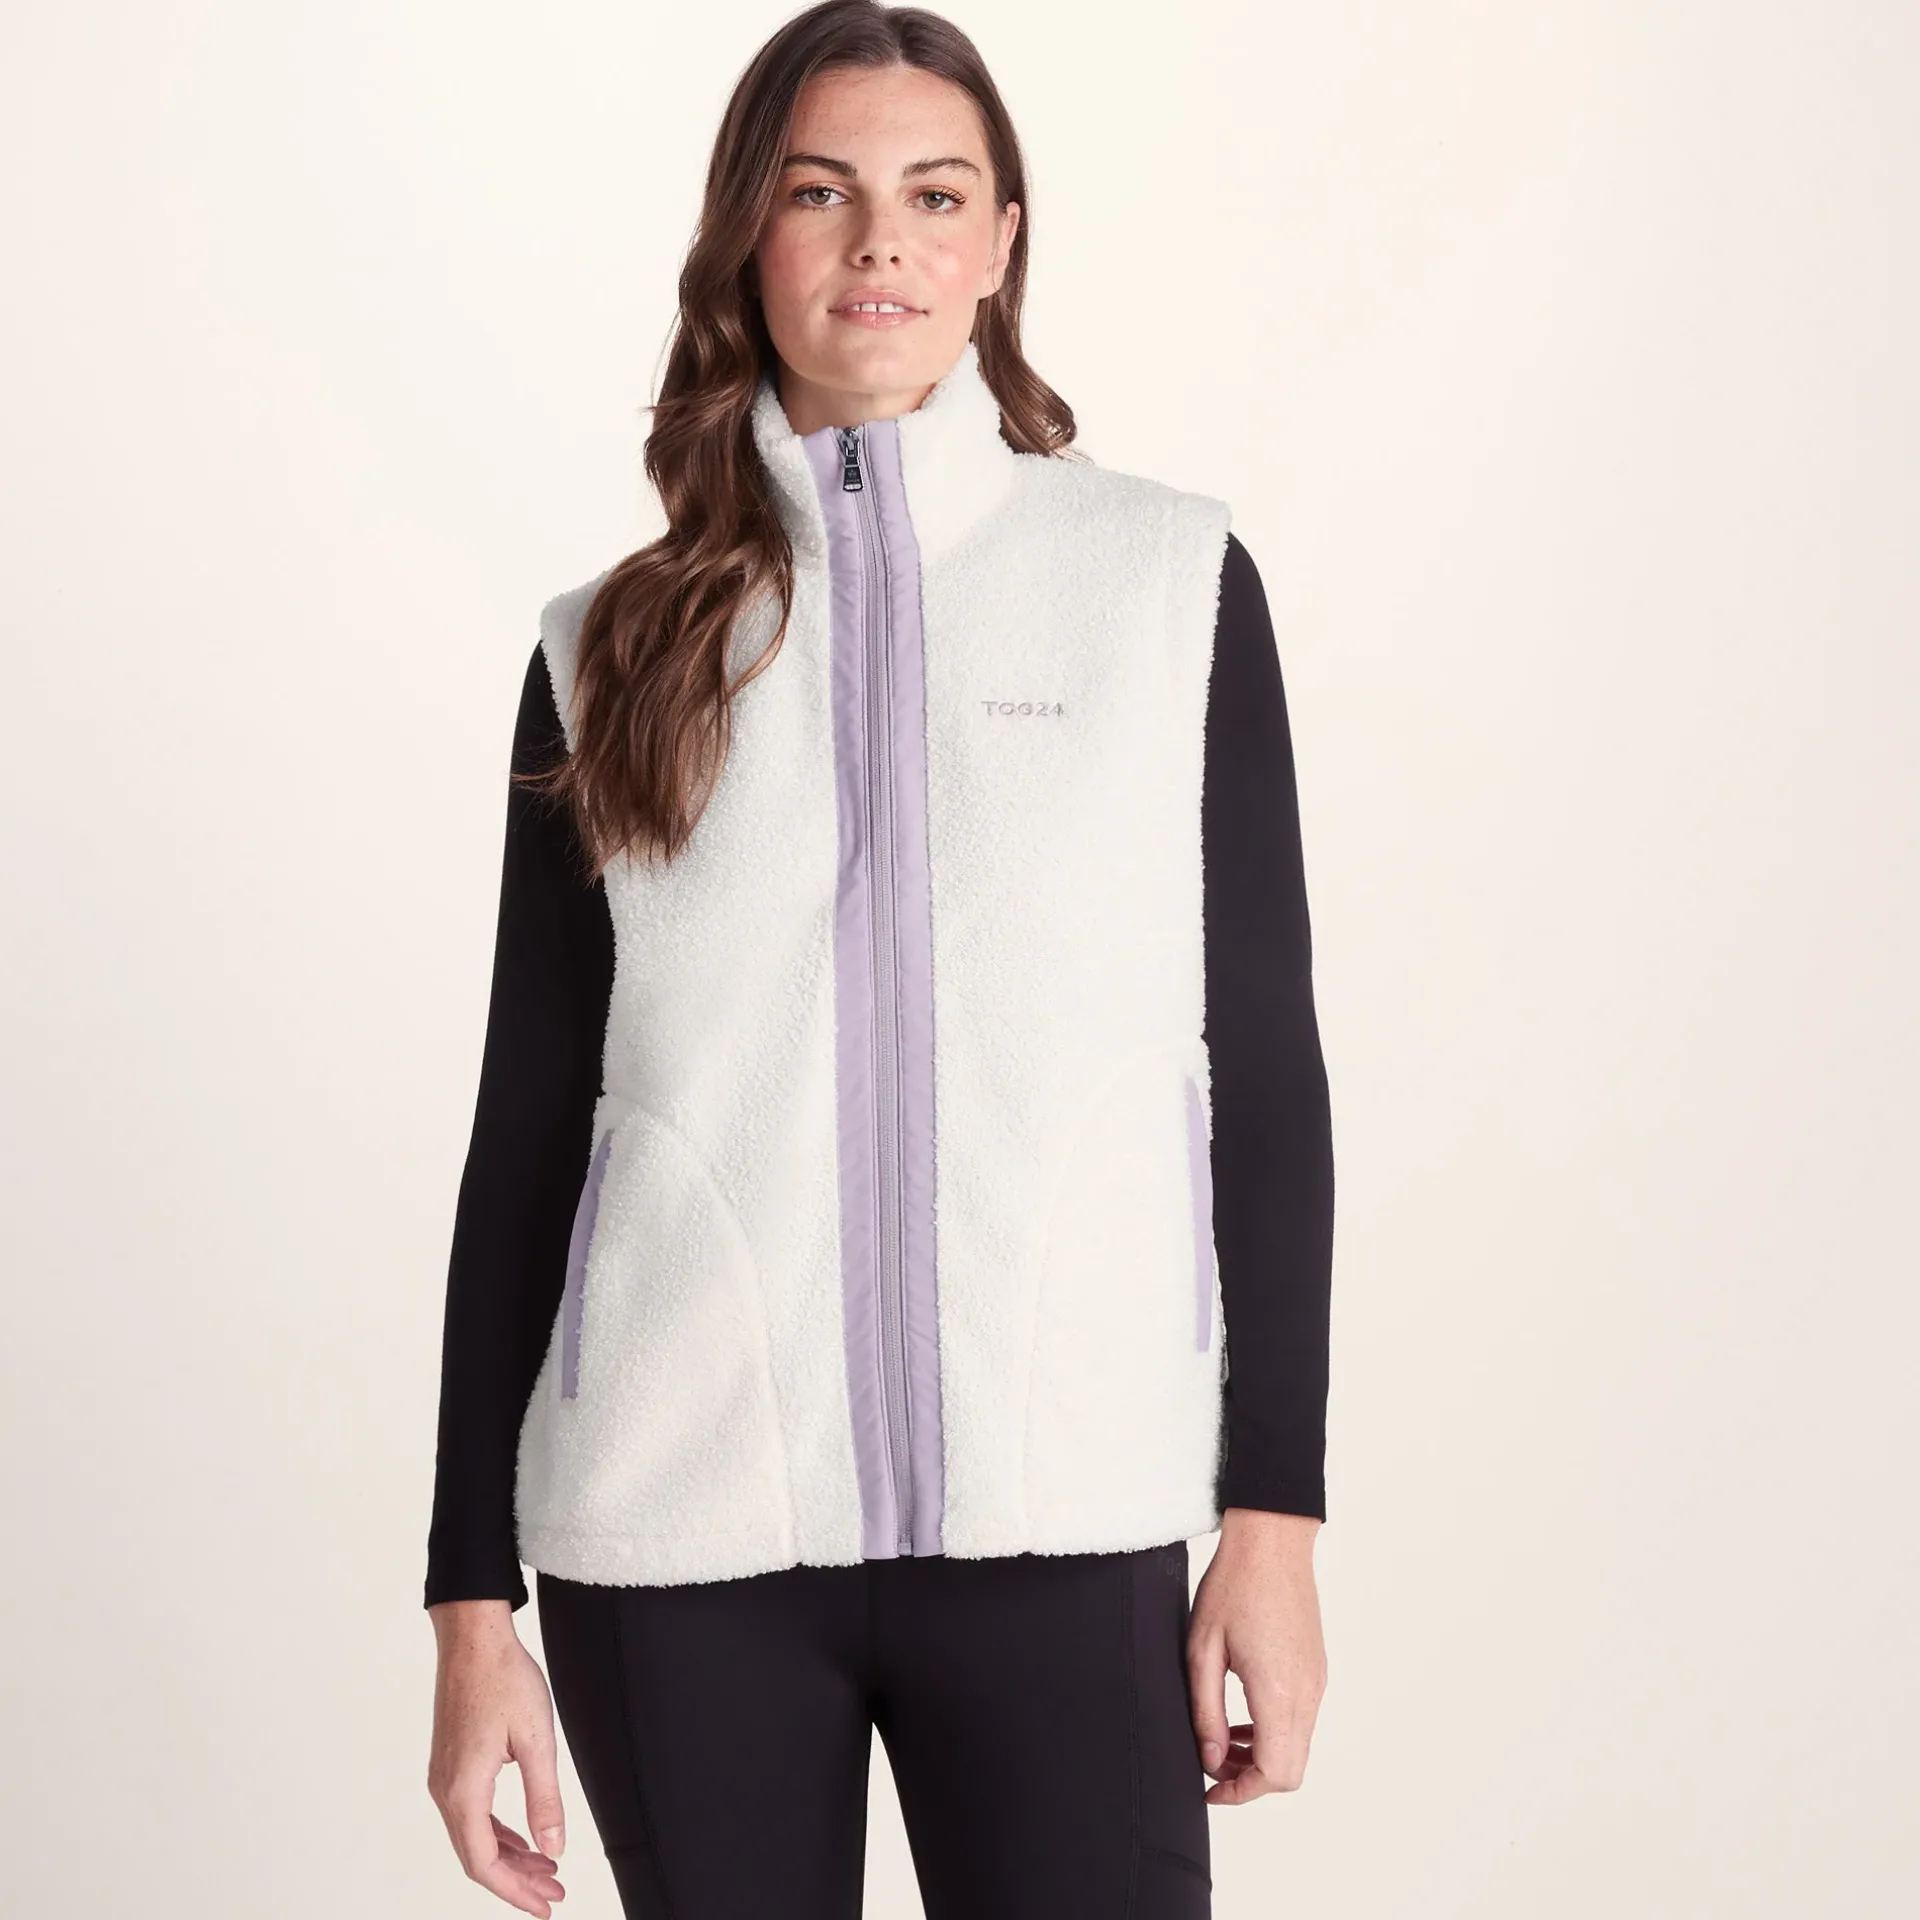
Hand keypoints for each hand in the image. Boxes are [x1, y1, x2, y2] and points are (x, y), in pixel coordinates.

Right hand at [427, 1599, 569, 1913]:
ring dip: (510, 1857)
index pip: (484, 1864)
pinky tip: (523, 1838)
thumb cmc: (505, 1678)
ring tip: (547, 1869)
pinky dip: (498, 1833)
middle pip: (477, 1856)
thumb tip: (554, 1848)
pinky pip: (471, 1814)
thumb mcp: (537, 1740)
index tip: (545, 1906)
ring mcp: (444, 1777)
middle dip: (517, 1881)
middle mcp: (445, 1790)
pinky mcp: (451, 1763)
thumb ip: (545, 1799)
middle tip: (554, 1894)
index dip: (515, 1892)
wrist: (474, 1636)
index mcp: (463, 1790)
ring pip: (474, 1836)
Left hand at [1186, 1508, 1326, 1803]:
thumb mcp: (1202, 1649)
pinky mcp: (1317, 1669)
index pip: (1274, 1774)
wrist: (1272, 1539)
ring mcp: (1317, 1681)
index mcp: (1279, 1691)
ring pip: (1298, 1747)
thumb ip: (1206, 1711)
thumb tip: (1211, 1758)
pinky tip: (1243, 1712)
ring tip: (1223, 1737)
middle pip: (1291, 1771)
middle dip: (1251, 1780)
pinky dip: (1275, 1732)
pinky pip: (1302, 1720)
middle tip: (1213, 1764)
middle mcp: (1307, 1692)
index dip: (1240, 1792)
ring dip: (1263, 1756)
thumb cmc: (1233, 1585)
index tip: (1210, 1787)